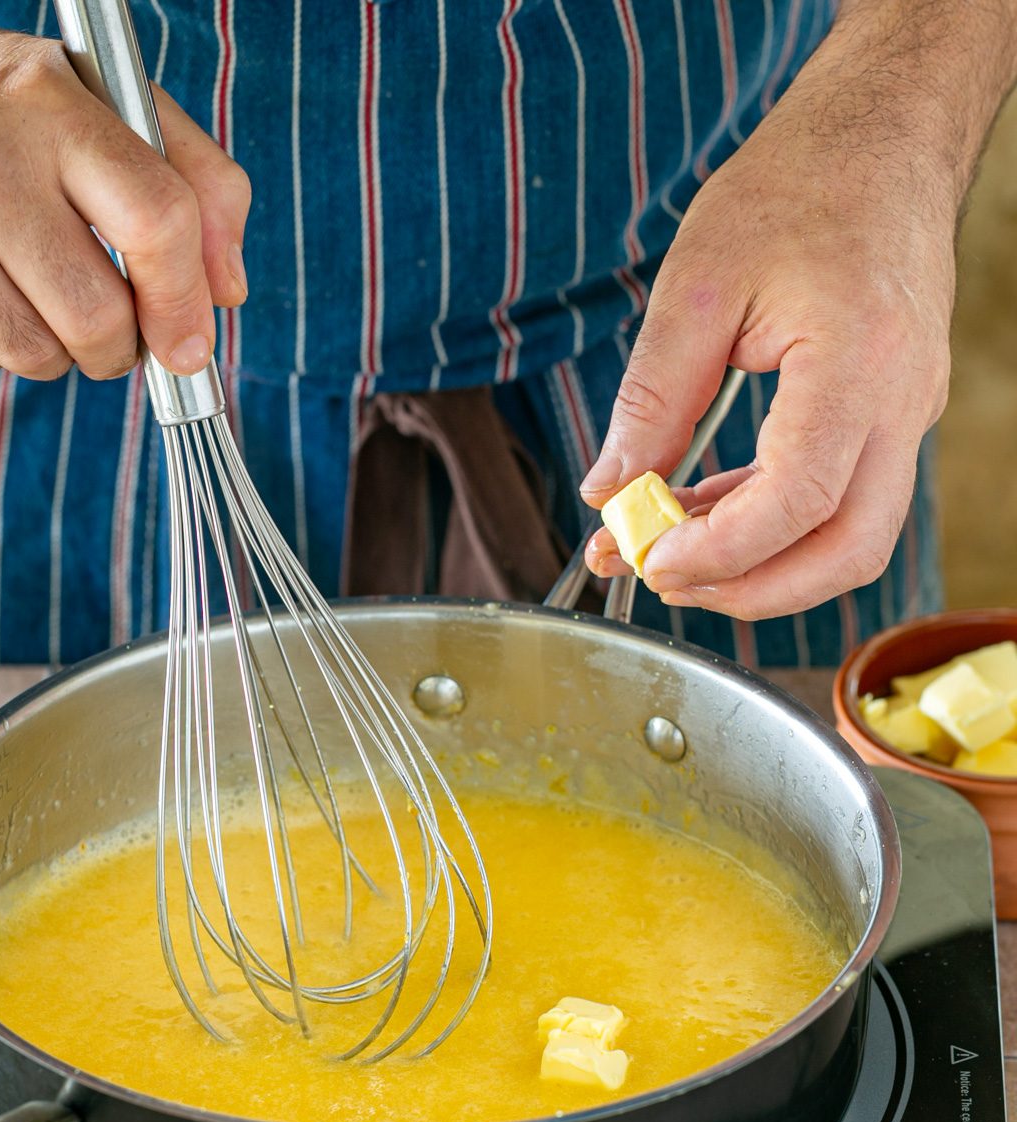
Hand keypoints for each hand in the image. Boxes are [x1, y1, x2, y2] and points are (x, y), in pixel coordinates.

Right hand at [0, 0, 249, 378]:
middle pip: (98, 317)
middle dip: (122, 345)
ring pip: (34, 355)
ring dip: (55, 349)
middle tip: (110, 324)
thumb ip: (195, 181)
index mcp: (50, 103)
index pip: (156, 219)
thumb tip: (226, 294)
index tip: (192, 345)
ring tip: (31, 291)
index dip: (186, 302)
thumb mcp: (104, 102)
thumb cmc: (1, 106)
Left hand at [581, 4, 975, 619]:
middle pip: (848, 549)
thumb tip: (608, 490)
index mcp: (859, 360)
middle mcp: (902, 401)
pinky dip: (772, 525)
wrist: (881, 137)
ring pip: (852, 540)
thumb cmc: (798, 187)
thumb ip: (652, 400)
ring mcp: (908, 415)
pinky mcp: (894, 418)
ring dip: (761, 568)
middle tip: (659, 579)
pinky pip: (842, 500)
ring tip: (667, 552)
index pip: (800, 499)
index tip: (648, 557)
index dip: (721, 550)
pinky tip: (703, 514)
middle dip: (750, 589)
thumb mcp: (699, 285)